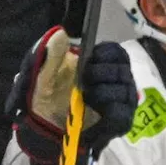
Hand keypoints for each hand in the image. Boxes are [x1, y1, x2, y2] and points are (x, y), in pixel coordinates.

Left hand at [5, 26, 136, 164]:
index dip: (103, 54)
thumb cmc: (44, 98)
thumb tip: (61, 33)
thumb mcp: (40, 76)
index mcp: (99, 63)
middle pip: (122, 67)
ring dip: (101, 92)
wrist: (45, 131)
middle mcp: (116, 80)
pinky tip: (95, 112)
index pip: (116, 51)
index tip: (87, 62)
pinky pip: (123, 113)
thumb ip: (49, 54)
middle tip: (83, 84)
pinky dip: (108, 111)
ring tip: (86, 100)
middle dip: (100, 73)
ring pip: (125, 89)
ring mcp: (121, 101)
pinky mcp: (122, 122)